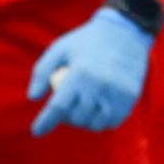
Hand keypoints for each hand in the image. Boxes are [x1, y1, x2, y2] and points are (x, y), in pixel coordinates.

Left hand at [27, 7, 154, 135]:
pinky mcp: (130, 97)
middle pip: (76, 117)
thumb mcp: (59, 48)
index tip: (36, 131)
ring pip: (95, 124)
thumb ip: (42, 72)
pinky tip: (97, 109)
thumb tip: (32, 97)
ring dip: (84, 121)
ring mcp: (117, 93)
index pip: (59, 106)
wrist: (125, 32)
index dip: (46, 122)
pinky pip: (113, 122)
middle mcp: (100, 85)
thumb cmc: (86, 41)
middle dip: (66, 117)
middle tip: (66, 107)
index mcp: (80, 73)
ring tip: (81, 108)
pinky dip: (102, 120)